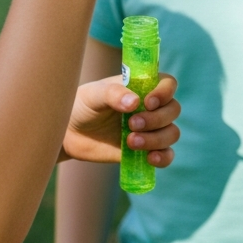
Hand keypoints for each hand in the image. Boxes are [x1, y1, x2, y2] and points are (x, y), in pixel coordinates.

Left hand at [61, 74, 179, 166]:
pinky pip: (167, 155)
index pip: (168, 84)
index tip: (147, 102)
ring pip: (172, 133)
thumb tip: (135, 102)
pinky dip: (164, 157)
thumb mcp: (93, 95)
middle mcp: (151, 107)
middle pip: (173, 110)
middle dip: (156, 119)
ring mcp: (150, 130)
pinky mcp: (146, 151)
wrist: (69, 134)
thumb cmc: (82, 106)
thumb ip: (113, 94)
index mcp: (142, 87)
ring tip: (130, 142)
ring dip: (156, 139)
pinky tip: (150, 159)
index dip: (164, 93)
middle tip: (131, 124)